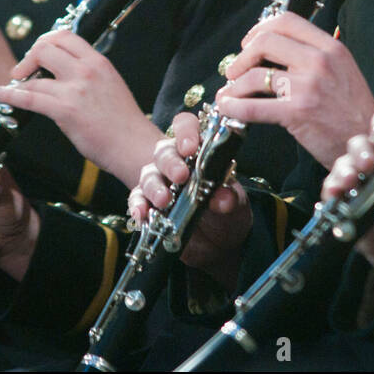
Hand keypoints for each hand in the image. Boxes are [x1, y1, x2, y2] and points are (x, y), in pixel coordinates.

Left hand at [0, 30, 161, 187]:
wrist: (135, 146)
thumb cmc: (123, 123)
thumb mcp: (110, 85)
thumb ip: (87, 74)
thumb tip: (61, 72)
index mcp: (99, 62)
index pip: (65, 36)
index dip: (45, 41)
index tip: (37, 54)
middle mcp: (87, 70)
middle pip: (45, 47)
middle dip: (28, 57)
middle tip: (23, 72)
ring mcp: (76, 89)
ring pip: (34, 73)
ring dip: (18, 80)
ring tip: (11, 86)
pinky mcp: (65, 110)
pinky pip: (29, 97)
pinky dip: (9, 94)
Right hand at [129, 112, 251, 289]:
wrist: (219, 246)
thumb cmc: (227, 214)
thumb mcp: (235, 205)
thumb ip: (229, 198)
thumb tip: (223, 198)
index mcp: (199, 152)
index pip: (186, 128)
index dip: (186, 132)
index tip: (190, 148)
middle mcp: (177, 163)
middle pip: (164, 152)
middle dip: (170, 163)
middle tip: (180, 176)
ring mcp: (161, 184)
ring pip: (148, 175)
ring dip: (154, 187)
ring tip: (164, 200)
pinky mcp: (150, 205)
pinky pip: (137, 201)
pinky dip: (138, 206)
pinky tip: (141, 214)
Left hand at [215, 13, 373, 168]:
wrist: (371, 143)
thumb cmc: (353, 110)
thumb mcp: (341, 70)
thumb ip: (312, 56)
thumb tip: (272, 50)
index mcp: (330, 47)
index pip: (286, 21)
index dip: (259, 29)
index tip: (248, 43)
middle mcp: (319, 61)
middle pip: (265, 42)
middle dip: (241, 57)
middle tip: (234, 71)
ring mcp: (308, 86)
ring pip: (255, 75)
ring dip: (235, 85)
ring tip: (230, 93)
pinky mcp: (297, 112)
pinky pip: (254, 106)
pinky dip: (234, 106)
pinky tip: (228, 108)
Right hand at [323, 110, 373, 287]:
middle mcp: (373, 161)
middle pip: (361, 143)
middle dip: (363, 149)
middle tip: (369, 163)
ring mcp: (355, 179)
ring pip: (344, 162)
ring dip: (346, 168)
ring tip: (351, 179)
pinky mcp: (342, 198)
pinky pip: (330, 188)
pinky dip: (331, 188)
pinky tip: (335, 193)